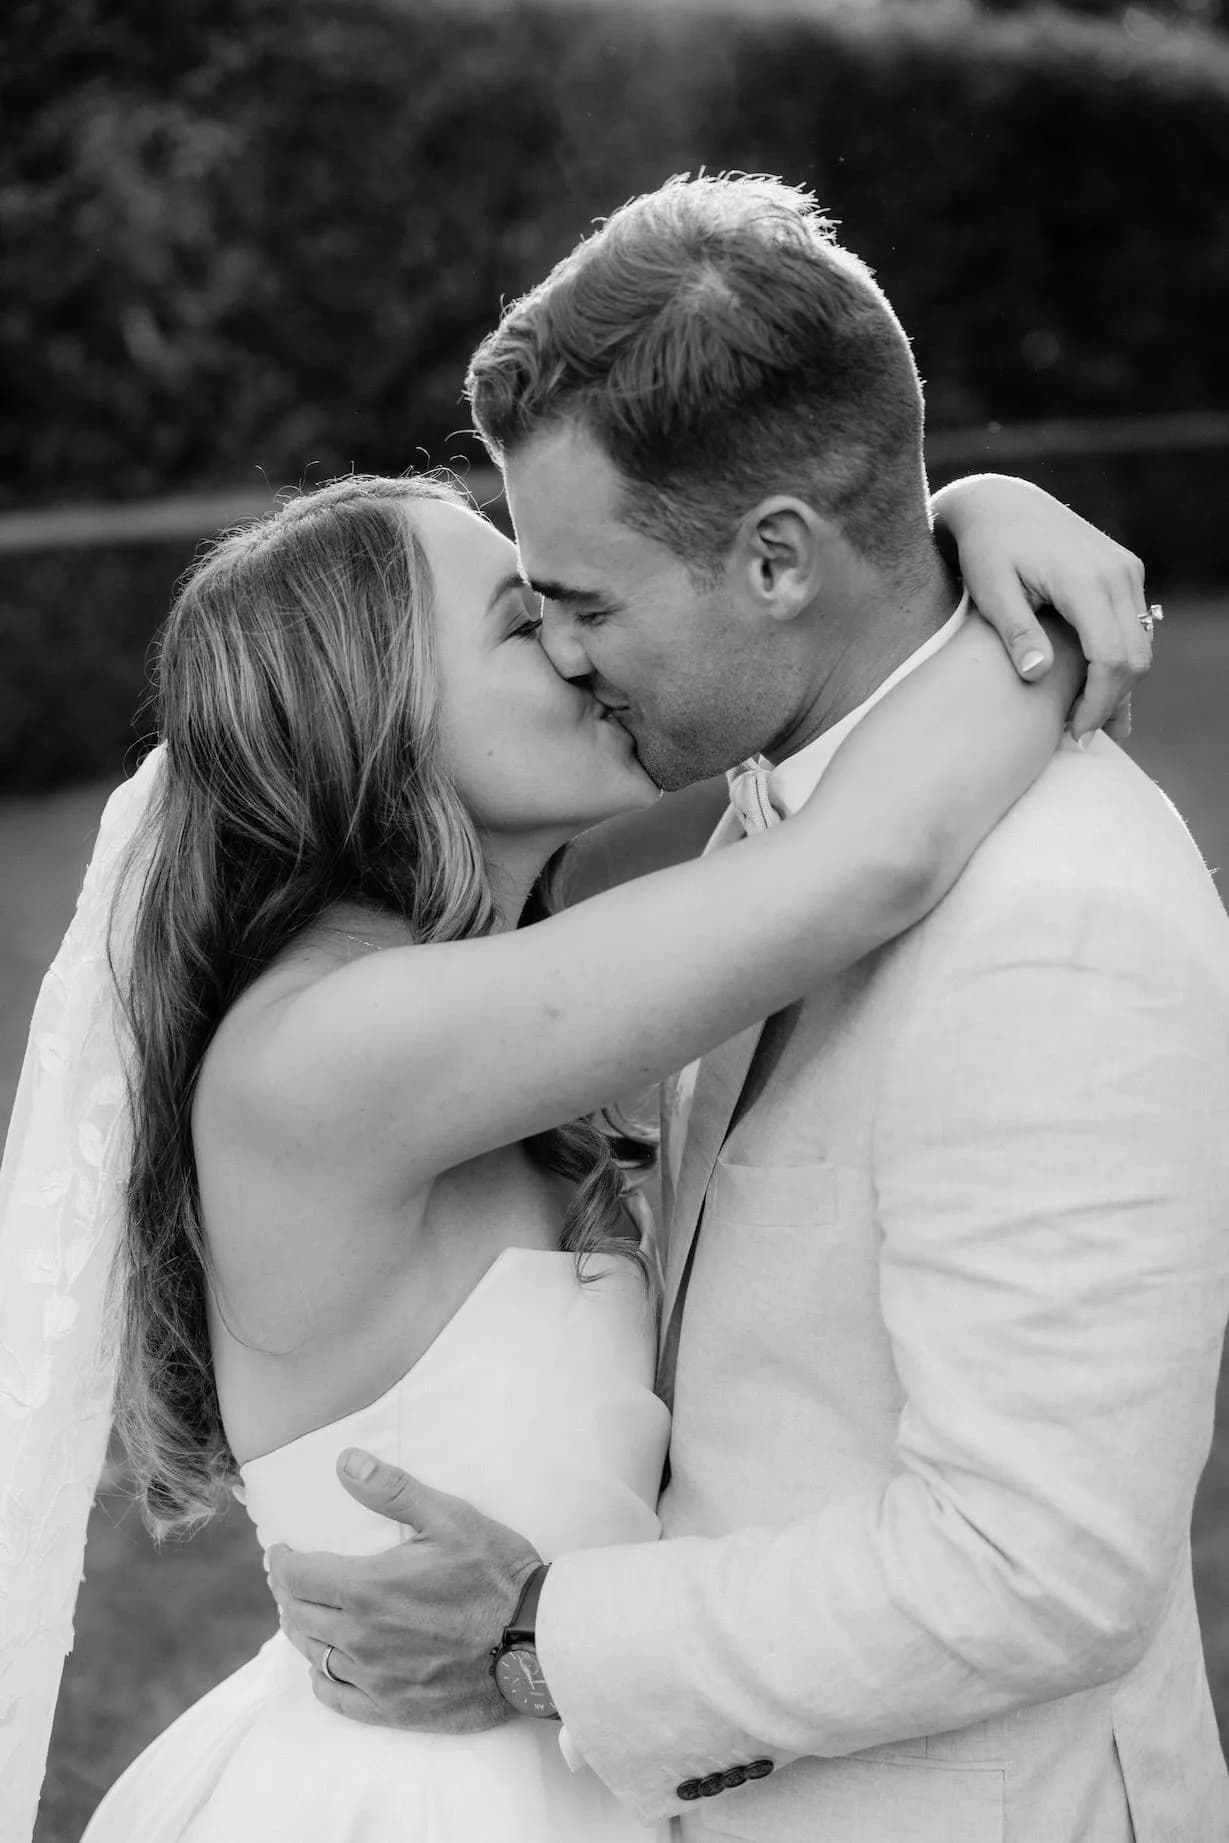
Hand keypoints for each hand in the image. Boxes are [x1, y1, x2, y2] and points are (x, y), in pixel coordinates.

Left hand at [266, 1448, 541, 1731]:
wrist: (534, 1643)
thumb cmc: (496, 1573)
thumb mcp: (450, 1518)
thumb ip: (392, 1489)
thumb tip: (345, 1461)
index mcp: (367, 1588)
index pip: (298, 1576)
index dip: (281, 1561)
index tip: (280, 1550)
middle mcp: (360, 1637)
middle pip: (298, 1615)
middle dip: (288, 1592)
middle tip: (291, 1578)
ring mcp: (374, 1677)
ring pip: (314, 1654)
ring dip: (303, 1630)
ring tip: (305, 1613)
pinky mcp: (392, 1708)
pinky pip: (336, 1696)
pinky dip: (321, 1677)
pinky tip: (325, 1664)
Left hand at [932, 473, 1151, 741]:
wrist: (1000, 503)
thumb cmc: (987, 548)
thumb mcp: (990, 590)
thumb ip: (1015, 631)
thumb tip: (1036, 675)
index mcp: (1084, 579)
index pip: (1110, 657)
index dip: (1096, 703)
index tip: (1074, 733)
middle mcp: (1116, 572)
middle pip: (1134, 656)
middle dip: (1111, 701)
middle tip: (1079, 735)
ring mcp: (1126, 570)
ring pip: (1140, 643)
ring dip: (1119, 685)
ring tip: (1087, 719)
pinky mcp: (1124, 571)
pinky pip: (1135, 626)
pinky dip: (1121, 660)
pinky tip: (1096, 689)